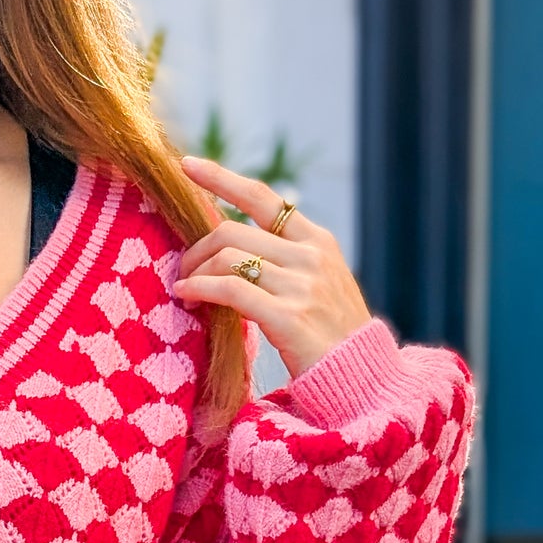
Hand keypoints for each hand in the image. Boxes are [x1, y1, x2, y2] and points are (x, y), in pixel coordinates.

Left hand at [173, 156, 372, 378]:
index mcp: (317, 241)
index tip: (187, 165)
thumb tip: (232, 246)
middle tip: (181, 272)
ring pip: (226, 259)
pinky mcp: (288, 316)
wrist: (360, 377)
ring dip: (193, 274)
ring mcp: (301, 285)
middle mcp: (310, 256)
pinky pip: (229, 290)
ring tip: (184, 291)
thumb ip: (285, 261)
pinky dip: (199, 290)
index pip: (263, 197)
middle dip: (196, 250)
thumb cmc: (329, 336)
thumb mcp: (318, 285)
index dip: (221, 178)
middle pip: (232, 233)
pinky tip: (188, 298)